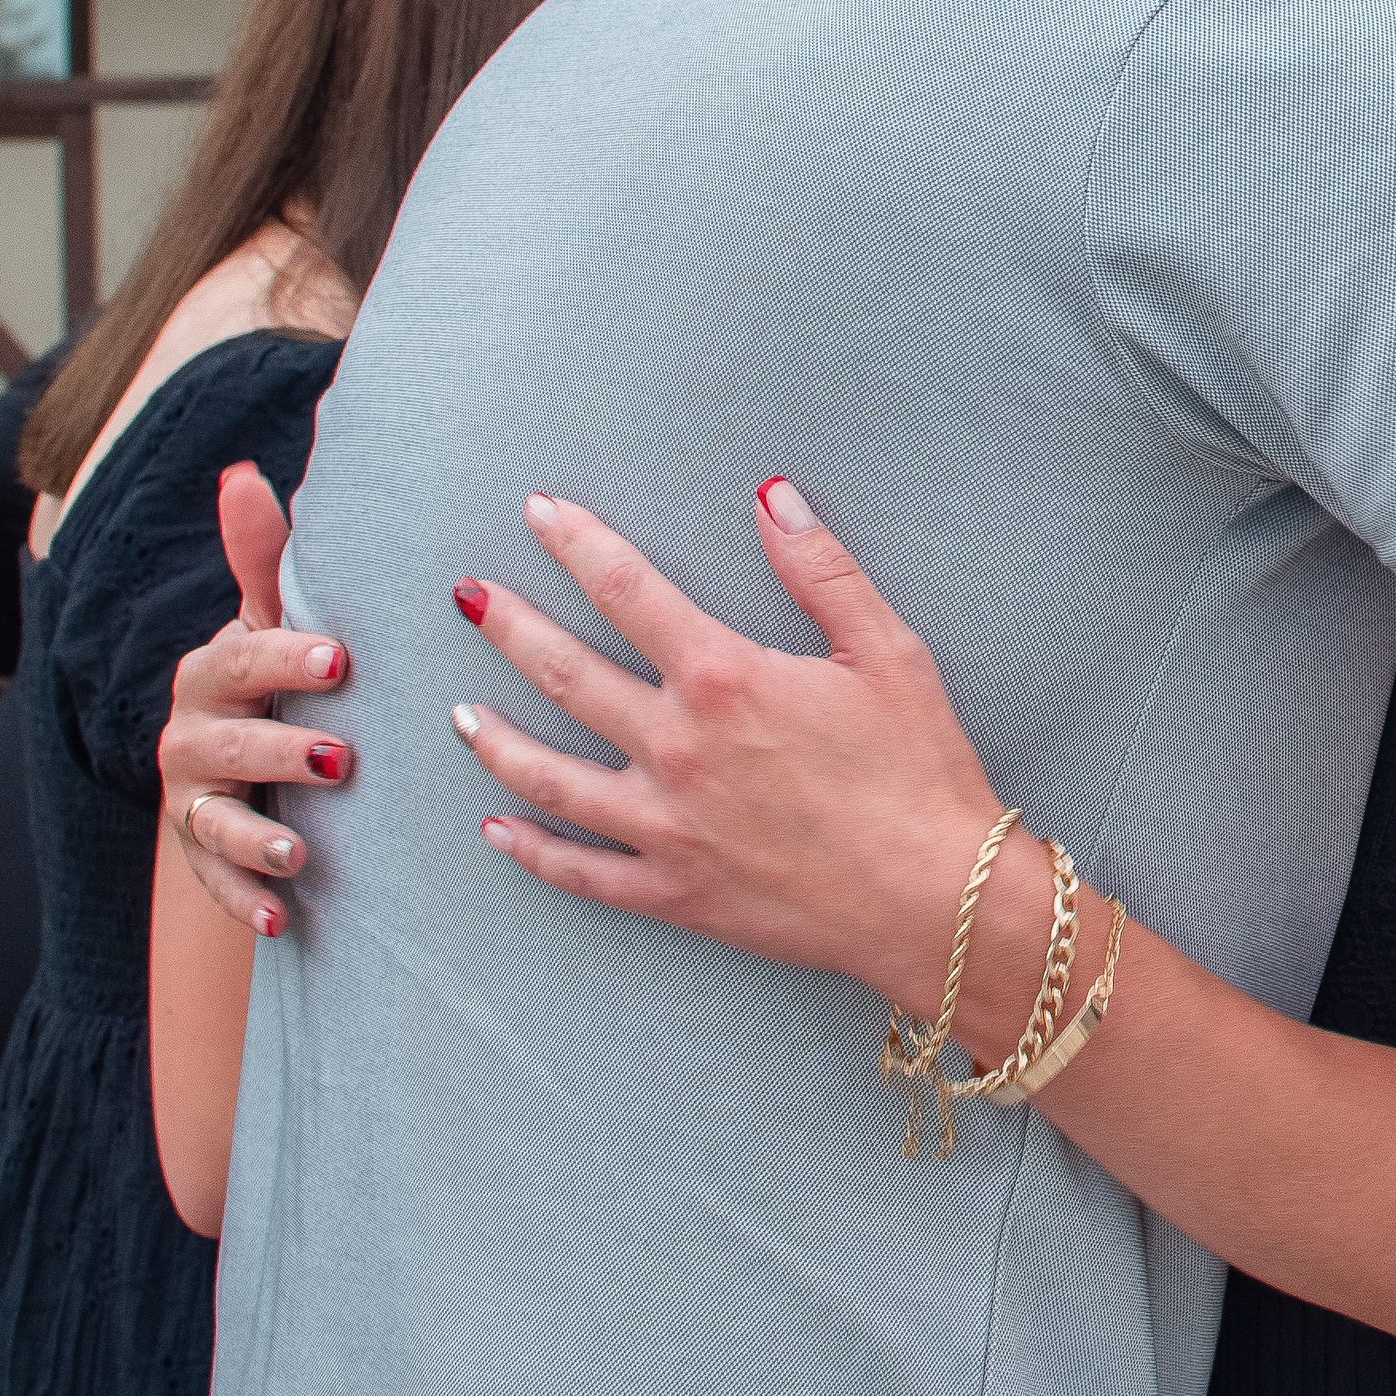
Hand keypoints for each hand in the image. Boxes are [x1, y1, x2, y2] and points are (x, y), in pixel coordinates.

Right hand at [156, 462, 351, 935]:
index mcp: (213, 672)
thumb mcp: (269, 623)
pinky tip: (285, 918)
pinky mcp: (203, 856)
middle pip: (229, 744)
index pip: (243, 660)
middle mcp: (191, 735)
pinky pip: (218, 884)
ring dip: (258, 836)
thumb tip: (241, 473)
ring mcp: (192, 800)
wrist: (239, 763)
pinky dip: (247, 900)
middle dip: (280, 750)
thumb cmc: (272, 678)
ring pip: (216, 820)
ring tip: (302, 848)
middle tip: (340, 758)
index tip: (341, 659)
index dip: (286, 659)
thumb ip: (260, 558)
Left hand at [458, 482, 1008, 1013]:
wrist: (937, 898)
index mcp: (723, 677)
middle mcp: (676, 747)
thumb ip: (821, 567)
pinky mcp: (673, 893)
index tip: (538, 512)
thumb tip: (771, 496)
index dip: (577, 544)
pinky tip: (497, 832)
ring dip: (494, 740)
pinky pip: (580, 873)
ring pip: (548, 776)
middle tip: (468, 597)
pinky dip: (530, 852)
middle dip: (508, 626)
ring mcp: (665, 826)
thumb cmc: (920, 770)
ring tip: (458, 714)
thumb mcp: (886, 650)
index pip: (626, 590)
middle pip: (564, 674)